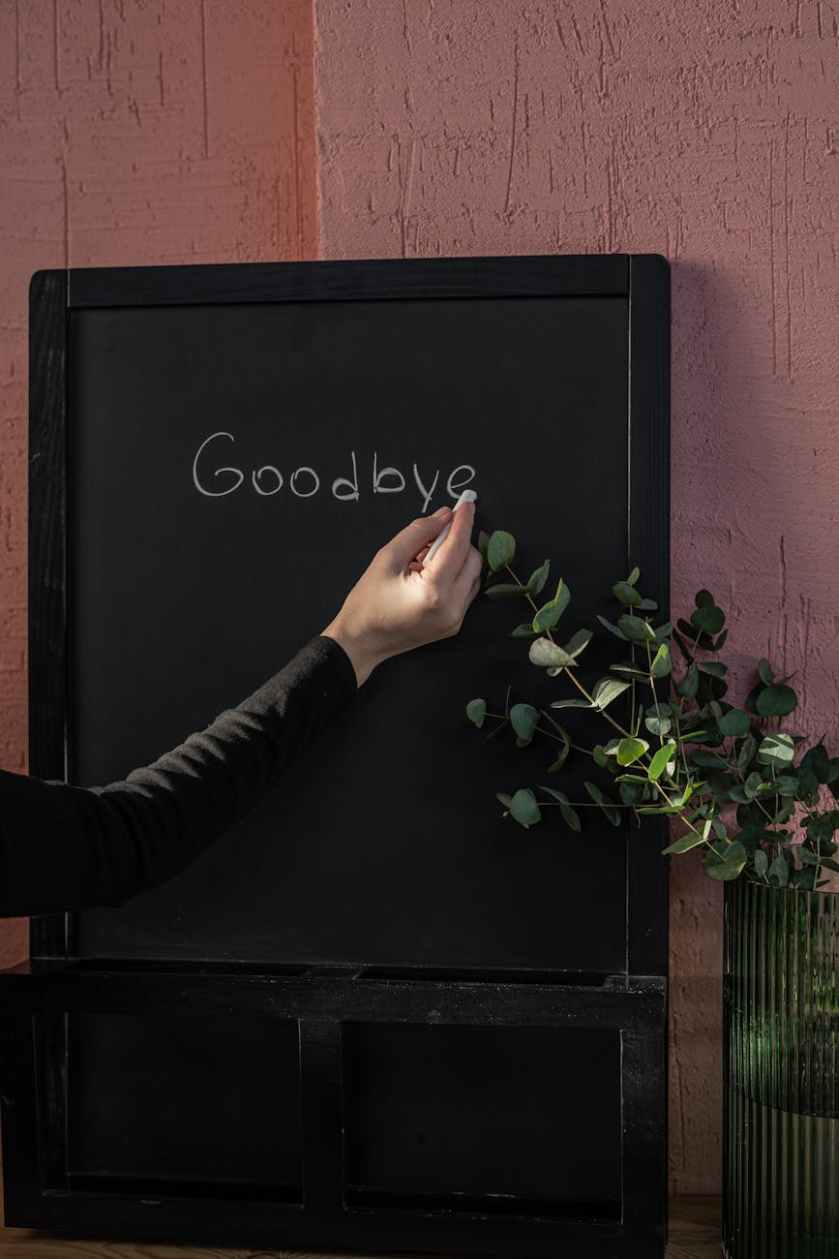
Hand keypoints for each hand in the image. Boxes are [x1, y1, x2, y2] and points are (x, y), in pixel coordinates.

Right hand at [322, 502, 481, 685]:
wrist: (361, 643)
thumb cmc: (367, 602)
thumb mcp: (387, 558)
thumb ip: (418, 533)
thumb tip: (444, 515)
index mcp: (434, 592)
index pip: (457, 547)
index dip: (463, 521)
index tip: (467, 501)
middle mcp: (452, 608)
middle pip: (472, 559)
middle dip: (457, 540)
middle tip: (430, 535)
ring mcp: (456, 619)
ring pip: (473, 575)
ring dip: (457, 558)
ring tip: (424, 558)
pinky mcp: (454, 624)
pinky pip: (466, 590)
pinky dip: (455, 574)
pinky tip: (430, 573)